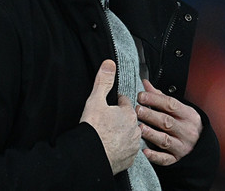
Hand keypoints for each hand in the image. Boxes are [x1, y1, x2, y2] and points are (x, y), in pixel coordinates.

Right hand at [80, 60, 140, 174]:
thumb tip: (109, 63)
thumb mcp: (95, 100)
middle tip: (107, 121)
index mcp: (129, 113)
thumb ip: (104, 81)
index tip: (109, 105)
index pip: (125, 102)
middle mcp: (135, 129)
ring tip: (109, 134)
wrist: (89, 156)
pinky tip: (111, 148)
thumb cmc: (93, 129)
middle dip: (120, 119)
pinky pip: (127, 151)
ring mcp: (133, 146)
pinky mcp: (130, 160)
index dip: (116, 102)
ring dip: (122, 134)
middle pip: (129, 119)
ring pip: (130, 135)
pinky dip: (121, 149)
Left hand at [136, 79, 201, 165]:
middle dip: (151, 115)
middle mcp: (186, 131)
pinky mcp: (176, 159)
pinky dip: (155, 156)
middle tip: (137, 110)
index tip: (141, 96)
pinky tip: (145, 151)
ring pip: (165, 140)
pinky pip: (165, 159)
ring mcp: (182, 146)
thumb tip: (145, 84)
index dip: (155, 99)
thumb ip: (161, 97)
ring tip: (139, 128)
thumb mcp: (180, 109)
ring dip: (151, 134)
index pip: (171, 105)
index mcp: (188, 115)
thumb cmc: (187, 124)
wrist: (202, 146)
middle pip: (167, 122)